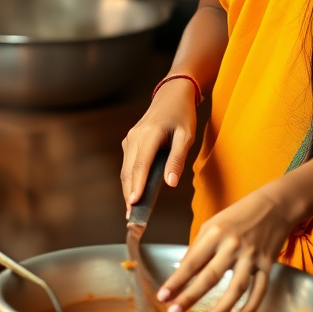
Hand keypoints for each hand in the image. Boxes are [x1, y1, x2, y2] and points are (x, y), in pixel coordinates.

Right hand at [121, 79, 197, 215]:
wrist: (172, 94)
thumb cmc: (181, 114)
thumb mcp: (186, 136)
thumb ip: (177, 160)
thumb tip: (170, 182)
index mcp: (148, 135)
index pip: (140, 166)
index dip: (136, 186)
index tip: (134, 204)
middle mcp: (134, 137)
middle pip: (129, 171)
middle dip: (129, 194)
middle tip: (132, 216)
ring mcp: (130, 139)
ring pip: (126, 169)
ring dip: (128, 189)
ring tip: (132, 209)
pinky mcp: (130, 141)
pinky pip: (129, 163)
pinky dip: (130, 179)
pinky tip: (135, 192)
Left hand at [157, 184, 295, 311]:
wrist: (274, 206)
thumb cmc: (238, 215)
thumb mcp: (212, 224)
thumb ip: (198, 247)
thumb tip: (183, 271)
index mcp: (214, 233)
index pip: (191, 262)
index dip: (176, 281)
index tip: (163, 296)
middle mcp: (232, 245)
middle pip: (209, 276)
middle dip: (190, 297)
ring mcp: (252, 257)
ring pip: (236, 288)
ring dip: (220, 309)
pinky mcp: (268, 265)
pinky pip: (259, 291)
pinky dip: (249, 310)